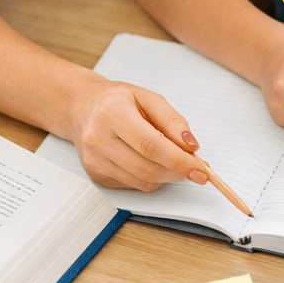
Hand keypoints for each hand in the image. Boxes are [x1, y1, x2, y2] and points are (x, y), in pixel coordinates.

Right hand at [63, 75, 208, 190]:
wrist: (83, 108)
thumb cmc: (118, 100)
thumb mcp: (149, 98)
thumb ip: (173, 121)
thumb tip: (191, 146)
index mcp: (112, 113)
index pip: (150, 145)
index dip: (179, 160)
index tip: (200, 169)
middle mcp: (98, 139)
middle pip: (146, 167)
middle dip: (177, 172)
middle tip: (196, 169)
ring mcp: (94, 160)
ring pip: (141, 180)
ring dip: (167, 176)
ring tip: (176, 162)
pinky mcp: (96, 175)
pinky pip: (133, 185)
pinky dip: (151, 178)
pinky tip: (153, 163)